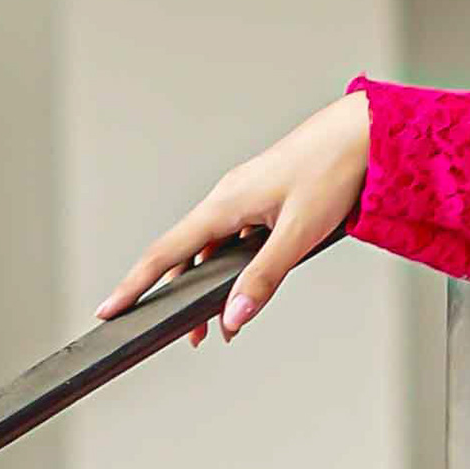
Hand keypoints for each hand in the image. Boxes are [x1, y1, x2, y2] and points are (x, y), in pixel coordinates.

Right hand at [106, 93, 373, 342]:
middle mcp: (226, 199)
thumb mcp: (298, 234)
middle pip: (184, 255)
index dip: (134, 284)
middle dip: (175, 296)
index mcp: (223, 204)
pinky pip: (233, 238)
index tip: (108, 309)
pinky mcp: (261, 199)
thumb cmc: (332, 171)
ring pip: (210, 249)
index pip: (165, 252)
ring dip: (208, 285)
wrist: (361, 133)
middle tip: (180, 335)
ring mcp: (243, 198)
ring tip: (218, 324)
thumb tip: (233, 318)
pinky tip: (247, 286)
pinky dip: (231, 267)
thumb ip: (264, 278)